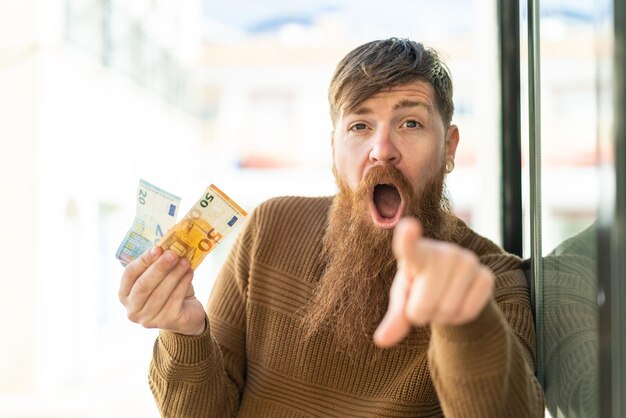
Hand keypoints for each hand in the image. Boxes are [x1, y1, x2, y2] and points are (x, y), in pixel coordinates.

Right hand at [119, 247, 206, 335]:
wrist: (187, 312)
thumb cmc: (170, 290)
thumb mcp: (161, 276)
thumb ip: (159, 263)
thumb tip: (167, 246)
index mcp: (125, 294)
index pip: (129, 274)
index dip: (143, 260)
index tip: (157, 248)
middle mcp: (133, 309)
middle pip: (143, 285)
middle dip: (159, 267)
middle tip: (173, 253)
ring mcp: (148, 319)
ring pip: (160, 292)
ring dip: (174, 274)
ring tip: (185, 261)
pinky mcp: (167, 322)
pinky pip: (175, 299)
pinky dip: (183, 284)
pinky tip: (189, 273)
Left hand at [373, 217, 493, 347]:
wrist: (452, 285)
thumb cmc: (419, 288)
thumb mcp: (403, 300)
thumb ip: (394, 318)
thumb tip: (381, 341)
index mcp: (416, 253)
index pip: (409, 247)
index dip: (407, 239)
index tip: (408, 227)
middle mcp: (444, 252)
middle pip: (423, 305)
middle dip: (420, 314)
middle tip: (424, 302)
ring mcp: (467, 261)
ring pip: (447, 310)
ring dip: (440, 316)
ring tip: (441, 300)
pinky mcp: (486, 276)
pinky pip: (468, 312)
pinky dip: (459, 318)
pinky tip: (457, 303)